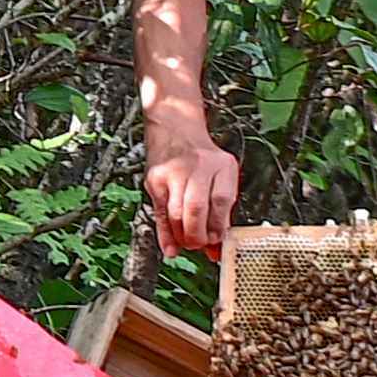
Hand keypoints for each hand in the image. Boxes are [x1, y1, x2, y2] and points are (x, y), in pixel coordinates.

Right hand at [144, 115, 244, 258]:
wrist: (175, 129)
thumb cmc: (201, 156)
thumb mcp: (220, 176)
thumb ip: (221, 210)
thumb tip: (216, 247)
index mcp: (221, 166)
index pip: (221, 202)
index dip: (218, 227)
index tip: (217, 242)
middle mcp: (197, 166)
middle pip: (196, 209)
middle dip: (197, 236)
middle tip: (200, 245)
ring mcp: (173, 172)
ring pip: (176, 214)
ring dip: (182, 236)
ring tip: (188, 243)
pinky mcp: (155, 180)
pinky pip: (160, 213)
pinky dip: (165, 234)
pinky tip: (171, 246)